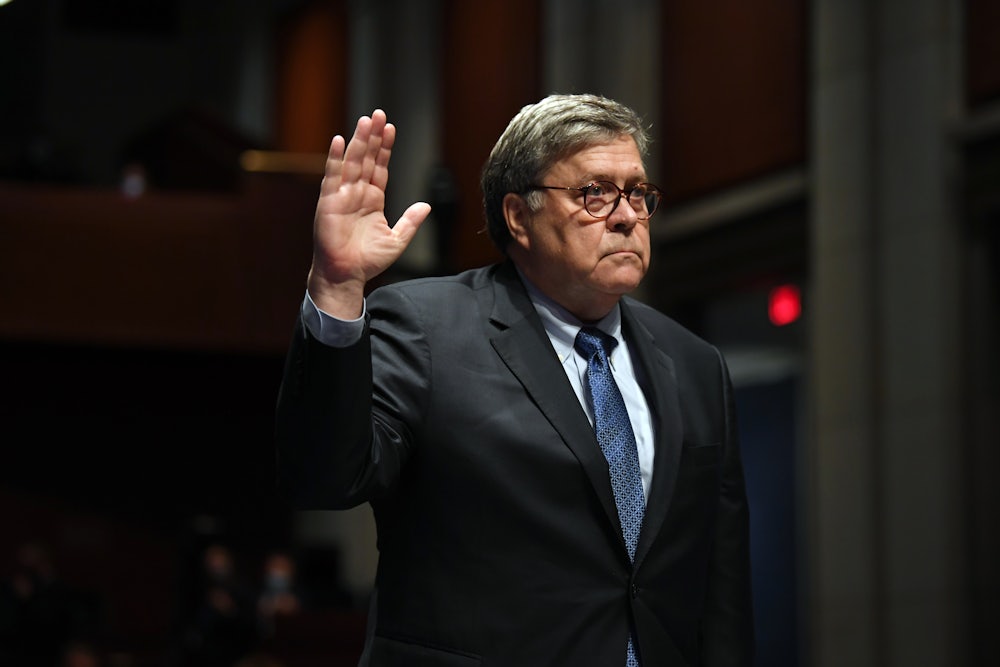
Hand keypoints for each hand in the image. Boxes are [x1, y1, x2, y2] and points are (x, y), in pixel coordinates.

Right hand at [307, 109, 430, 317]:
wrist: (347, 275)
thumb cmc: (368, 260)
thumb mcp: (397, 240)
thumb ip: (411, 221)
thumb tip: (426, 205)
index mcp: (373, 199)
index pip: (380, 167)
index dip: (385, 148)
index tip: (391, 128)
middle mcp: (357, 193)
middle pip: (366, 158)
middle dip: (373, 136)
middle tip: (379, 114)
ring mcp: (342, 195)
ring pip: (352, 162)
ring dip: (358, 141)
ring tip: (366, 120)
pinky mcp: (329, 202)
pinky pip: (332, 176)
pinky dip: (336, 158)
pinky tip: (340, 141)